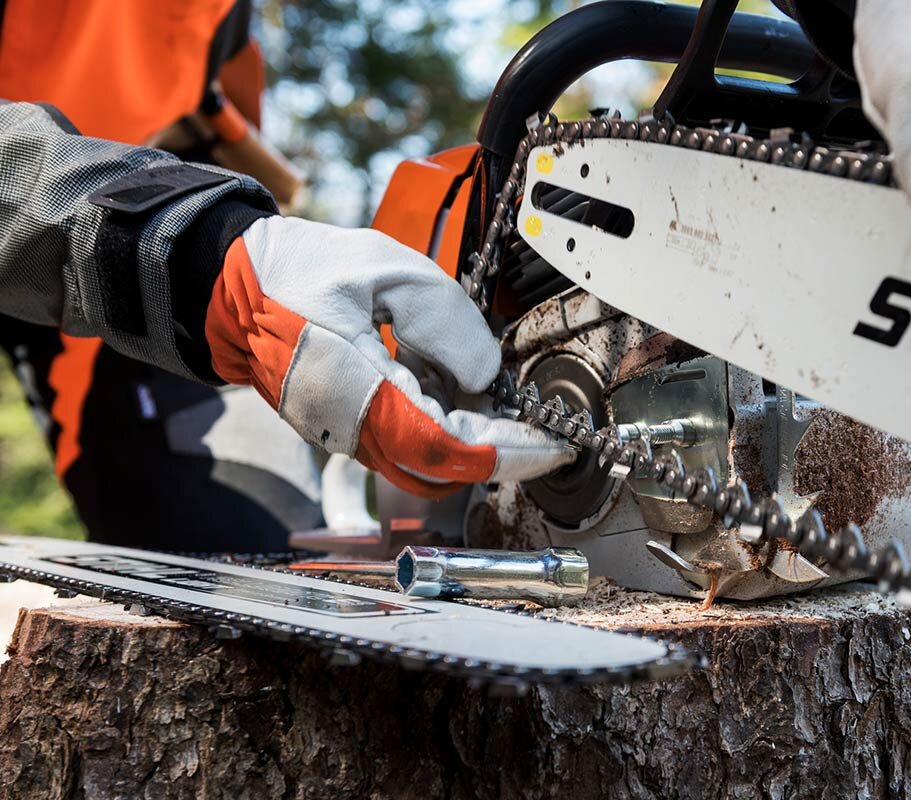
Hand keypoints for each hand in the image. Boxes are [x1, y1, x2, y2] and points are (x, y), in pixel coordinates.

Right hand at [204, 216, 574, 496]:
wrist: (235, 289)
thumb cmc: (305, 272)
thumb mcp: (386, 270)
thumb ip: (445, 319)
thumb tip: (487, 378)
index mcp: (350, 382)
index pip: (440, 443)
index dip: (503, 451)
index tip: (550, 443)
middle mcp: (347, 426)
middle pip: (442, 467)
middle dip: (504, 453)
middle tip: (549, 432)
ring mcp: (347, 437)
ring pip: (430, 463)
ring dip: (478, 439)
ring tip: (505, 400)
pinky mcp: (351, 434)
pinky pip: (411, 446)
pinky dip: (449, 426)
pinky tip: (457, 386)